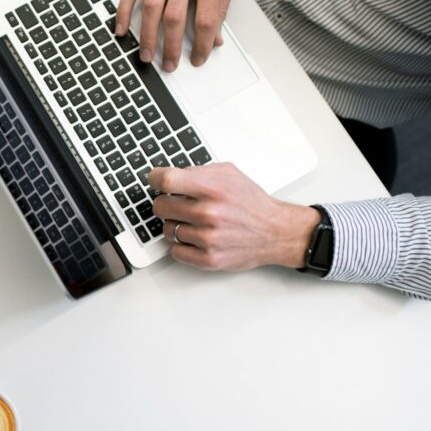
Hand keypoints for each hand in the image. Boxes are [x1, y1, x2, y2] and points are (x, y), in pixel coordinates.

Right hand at [116, 0, 238, 71]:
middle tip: (169, 65)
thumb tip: (216, 38)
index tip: (199, 58)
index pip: (205, 20)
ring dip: (147, 35)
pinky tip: (121, 28)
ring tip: (146, 54)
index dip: (202, 44)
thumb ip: (221, 8)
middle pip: (175, 18)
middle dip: (171, 47)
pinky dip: (124, 11)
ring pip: (152, 8)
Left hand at [148, 163, 319, 270]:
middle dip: (165, 203)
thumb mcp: (229, 174)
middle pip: (160, 206)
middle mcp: (209, 213)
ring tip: (194, 222)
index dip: (155, 179)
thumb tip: (170, 175)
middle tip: (177, 204)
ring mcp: (208, 238)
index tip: (155, 181)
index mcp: (213, 189)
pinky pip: (175, 251)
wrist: (275, 232)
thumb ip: (198, 171)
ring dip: (176, 225)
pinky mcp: (209, 259)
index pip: (166, 180)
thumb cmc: (252, 203)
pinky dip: (182, 245)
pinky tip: (195, 238)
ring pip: (167, 230)